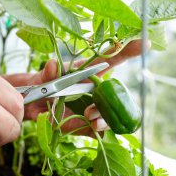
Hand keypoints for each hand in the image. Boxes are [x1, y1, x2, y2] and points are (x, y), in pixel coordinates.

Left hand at [4, 40, 143, 135]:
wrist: (30, 109)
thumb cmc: (39, 87)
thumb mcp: (41, 78)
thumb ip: (47, 73)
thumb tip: (53, 65)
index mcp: (87, 72)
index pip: (112, 59)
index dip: (129, 50)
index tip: (145, 43)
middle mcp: (95, 90)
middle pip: (116, 93)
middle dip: (112, 100)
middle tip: (93, 109)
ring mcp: (93, 108)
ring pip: (111, 114)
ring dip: (105, 119)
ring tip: (91, 119)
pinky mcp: (87, 125)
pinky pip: (99, 130)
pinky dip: (98, 131)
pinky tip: (91, 130)